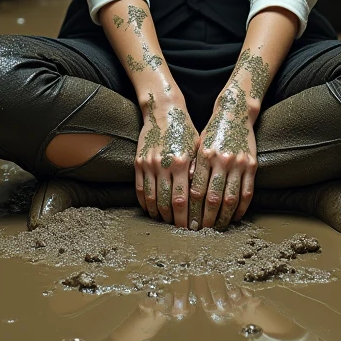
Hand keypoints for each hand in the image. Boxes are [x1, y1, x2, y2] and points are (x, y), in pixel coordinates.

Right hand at [135, 90, 197, 227]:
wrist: (163, 111)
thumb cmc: (185, 130)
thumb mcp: (196, 149)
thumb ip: (197, 172)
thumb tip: (202, 200)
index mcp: (181, 162)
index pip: (183, 199)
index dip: (186, 216)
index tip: (192, 227)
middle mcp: (163, 164)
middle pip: (167, 202)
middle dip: (174, 220)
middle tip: (180, 230)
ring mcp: (148, 164)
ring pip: (152, 199)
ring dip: (159, 214)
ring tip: (167, 222)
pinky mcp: (138, 162)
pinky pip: (139, 189)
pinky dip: (145, 204)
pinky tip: (152, 211)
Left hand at [189, 79, 257, 230]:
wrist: (235, 112)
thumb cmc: (212, 132)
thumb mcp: (198, 146)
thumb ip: (193, 169)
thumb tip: (184, 197)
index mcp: (204, 155)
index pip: (196, 190)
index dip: (192, 210)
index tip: (188, 223)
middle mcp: (221, 160)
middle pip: (213, 198)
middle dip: (206, 218)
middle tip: (201, 231)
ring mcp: (239, 163)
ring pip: (231, 199)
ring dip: (223, 217)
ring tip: (217, 228)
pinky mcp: (252, 164)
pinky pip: (247, 192)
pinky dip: (241, 208)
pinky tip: (235, 217)